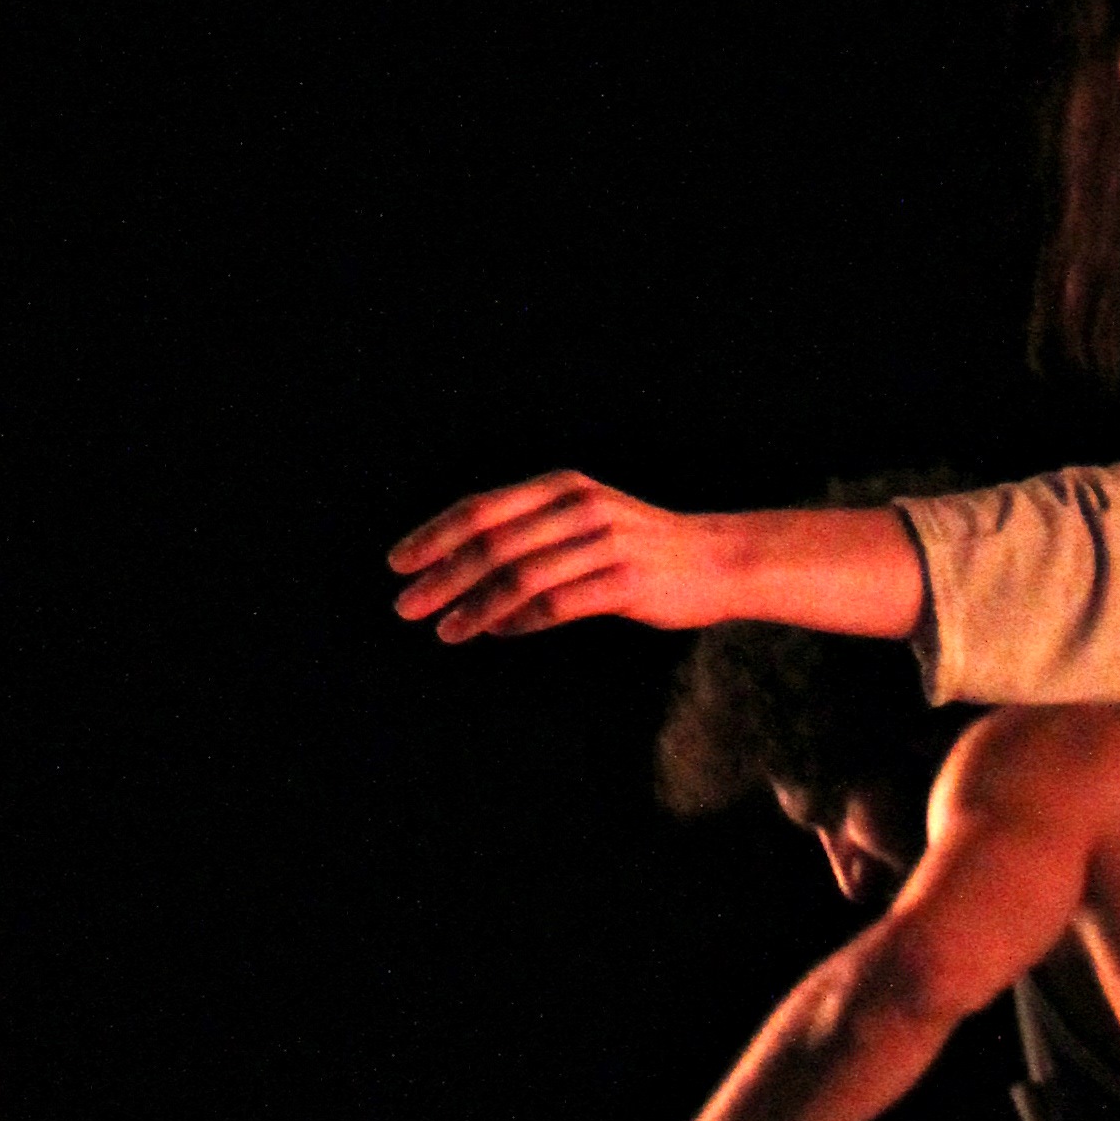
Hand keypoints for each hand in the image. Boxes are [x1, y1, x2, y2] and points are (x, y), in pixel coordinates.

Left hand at [388, 474, 750, 645]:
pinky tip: (493, 633)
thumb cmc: (645, 549)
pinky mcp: (625, 583)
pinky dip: (518, 622)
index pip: (482, 509)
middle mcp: (579, 507)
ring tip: (442, 629)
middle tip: (404, 605)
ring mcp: (604, 543)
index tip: (399, 564)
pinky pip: (556, 605)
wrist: (720, 561)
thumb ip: (531, 540)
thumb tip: (469, 584)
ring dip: (473, 606)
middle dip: (441, 576)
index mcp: (562, 487)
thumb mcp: (586, 522)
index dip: (434, 536)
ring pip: (519, 577)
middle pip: (492, 543)